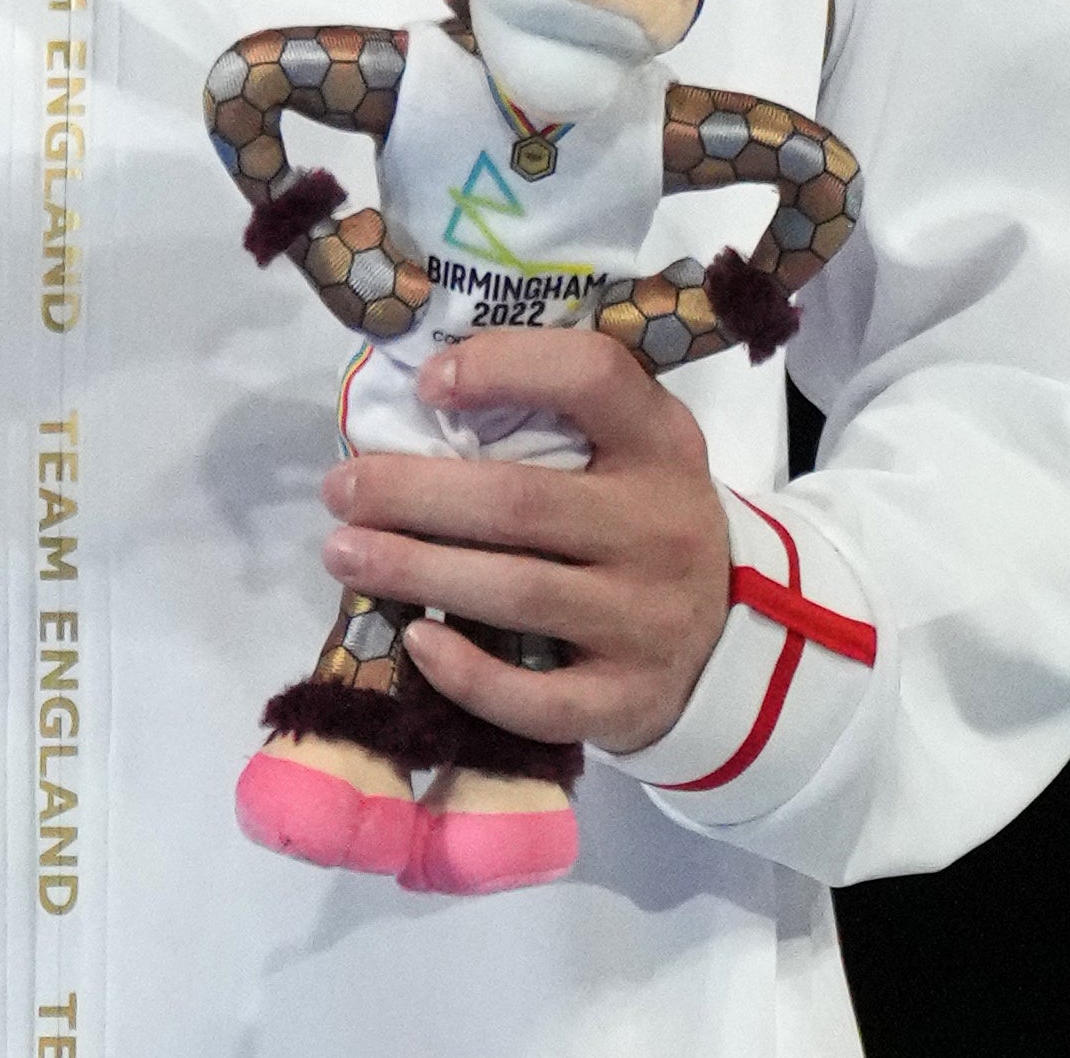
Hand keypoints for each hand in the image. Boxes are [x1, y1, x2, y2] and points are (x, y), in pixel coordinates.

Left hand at [318, 329, 730, 756]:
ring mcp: (649, 620)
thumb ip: (554, 420)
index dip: (506, 367)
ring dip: (415, 571)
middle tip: (340, 489)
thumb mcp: (629, 451)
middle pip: (521, 502)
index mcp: (661, 443)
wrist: (729, 637)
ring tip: (343, 554)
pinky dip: (467, 674)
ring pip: (518, 593)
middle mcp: (662, 527)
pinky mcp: (630, 701)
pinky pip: (536, 698)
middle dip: (413, 494)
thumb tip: (418, 400)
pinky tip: (415, 641)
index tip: (427, 383)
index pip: (593, 377)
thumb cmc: (641, 520)